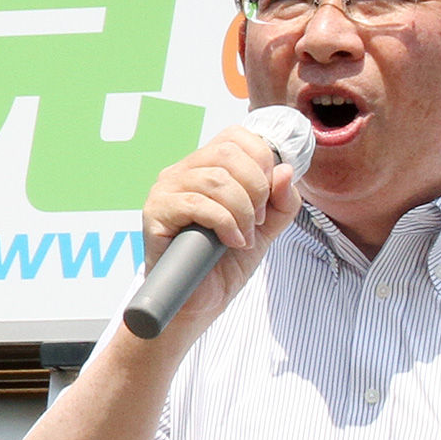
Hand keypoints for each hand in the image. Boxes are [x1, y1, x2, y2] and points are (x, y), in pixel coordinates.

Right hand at [141, 123, 301, 336]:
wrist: (199, 303)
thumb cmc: (225, 264)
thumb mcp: (265, 229)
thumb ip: (282, 201)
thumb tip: (285, 170)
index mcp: (206, 167)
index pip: (235, 136)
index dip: (261, 160)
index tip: (267, 197)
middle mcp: (183, 171)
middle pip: (228, 153)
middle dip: (256, 188)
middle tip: (258, 221)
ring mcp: (166, 189)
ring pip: (216, 179)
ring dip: (242, 211)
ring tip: (244, 236)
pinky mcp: (155, 212)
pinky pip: (198, 203)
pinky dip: (226, 224)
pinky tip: (231, 242)